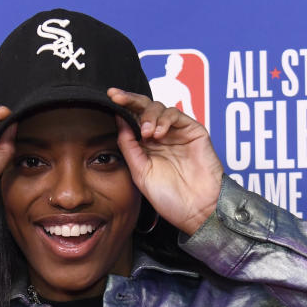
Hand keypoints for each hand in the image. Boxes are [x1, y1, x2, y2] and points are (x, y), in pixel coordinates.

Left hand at [108, 88, 222, 234]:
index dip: (122, 106)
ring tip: (146, 133)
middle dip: (130, 99)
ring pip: (160, 108)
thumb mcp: (140, 172)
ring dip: (148, 116)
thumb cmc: (169, 197)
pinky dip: (165, 119)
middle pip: (144, 108)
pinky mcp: (193, 131)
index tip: (111, 96)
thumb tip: (118, 119)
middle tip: (118, 98)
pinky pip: (177, 115)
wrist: (196, 210)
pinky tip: (159, 134)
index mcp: (145, 146)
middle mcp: (160, 137)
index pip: (132, 119)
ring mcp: (177, 133)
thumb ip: (129, 146)